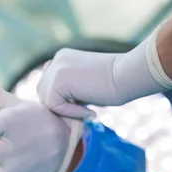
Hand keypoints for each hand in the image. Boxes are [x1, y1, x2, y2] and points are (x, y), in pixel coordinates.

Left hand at [38, 39, 168, 118]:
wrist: (128, 75)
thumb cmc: (113, 84)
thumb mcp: (84, 84)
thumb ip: (67, 90)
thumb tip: (53, 107)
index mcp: (61, 58)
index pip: (48, 86)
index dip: (60, 101)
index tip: (82, 107)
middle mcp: (56, 60)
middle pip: (43, 93)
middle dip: (59, 106)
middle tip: (83, 112)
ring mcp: (55, 68)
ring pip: (47, 100)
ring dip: (65, 110)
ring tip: (86, 110)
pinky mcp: (58, 79)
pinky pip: (54, 106)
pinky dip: (70, 113)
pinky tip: (89, 111)